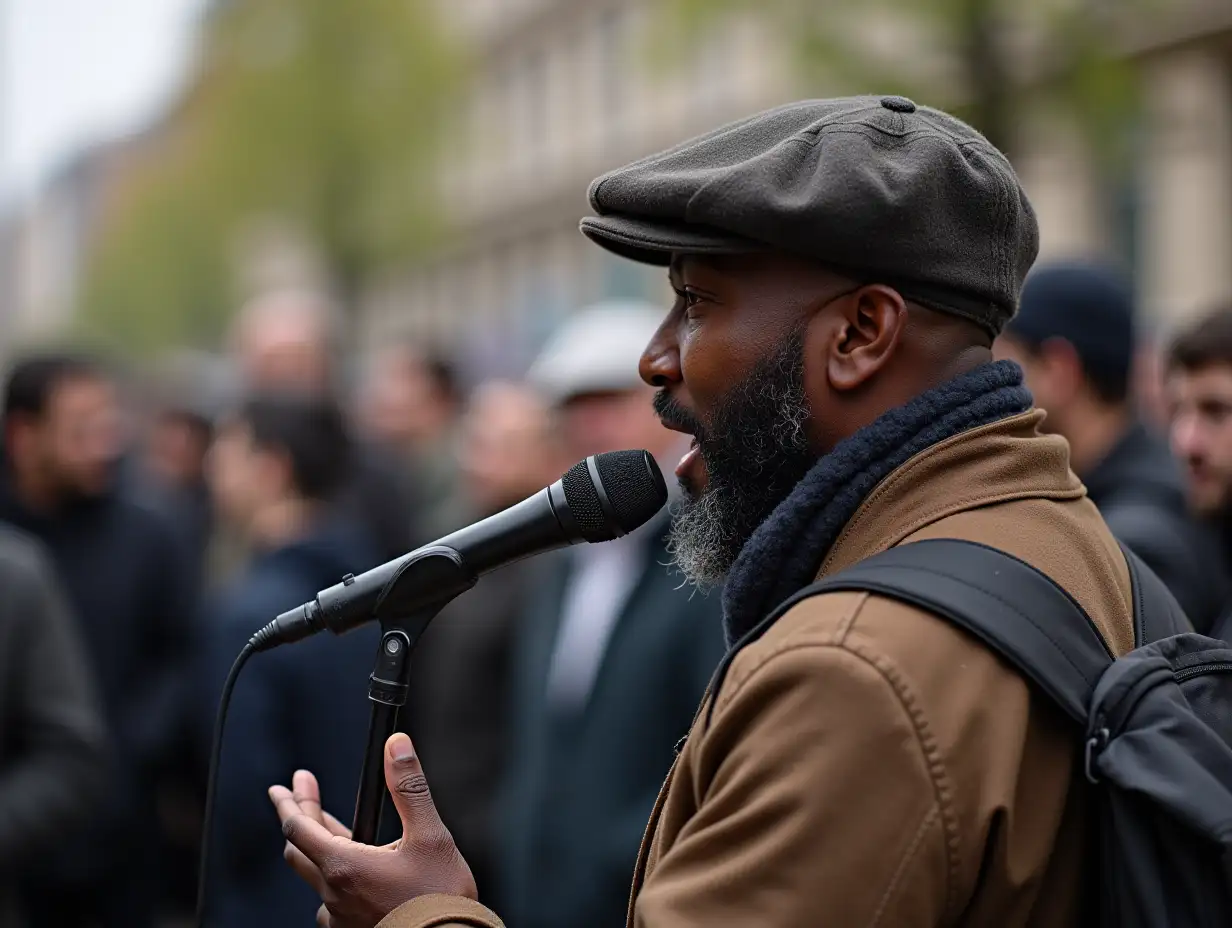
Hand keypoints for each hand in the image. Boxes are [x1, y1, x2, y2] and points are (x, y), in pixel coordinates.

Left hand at [269, 733, 476, 927]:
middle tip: (302, 796)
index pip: (297, 829)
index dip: (290, 802)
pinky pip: (331, 901)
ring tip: (332, 833)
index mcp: (345, 867)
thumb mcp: (430, 835)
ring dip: (321, 851)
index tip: (284, 786)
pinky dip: (336, 878)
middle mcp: (333, 895)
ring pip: (317, 878)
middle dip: (300, 818)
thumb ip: (409, 789)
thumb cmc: (439, 899)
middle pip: (298, 852)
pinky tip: (355, 874)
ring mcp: (339, 917)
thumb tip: (397, 747)